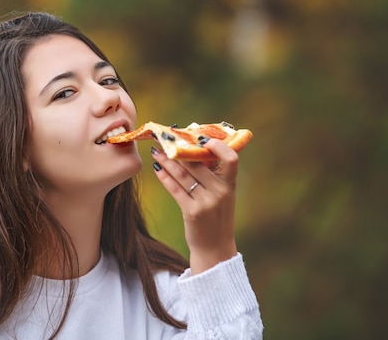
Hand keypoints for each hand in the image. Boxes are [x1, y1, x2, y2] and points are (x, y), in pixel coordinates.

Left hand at [151, 138, 238, 273]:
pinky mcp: (192, 212)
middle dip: (179, 149)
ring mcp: (206, 202)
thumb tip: (193, 150)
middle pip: (196, 164)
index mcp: (230, 184)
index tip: (202, 138)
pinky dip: (165, 177)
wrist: (215, 249)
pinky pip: (175, 190)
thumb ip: (213, 176)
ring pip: (183, 175)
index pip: (231, 159)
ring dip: (167, 161)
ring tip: (156, 151)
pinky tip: (157, 169)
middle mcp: (220, 192)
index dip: (218, 147)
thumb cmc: (217, 217)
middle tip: (165, 138)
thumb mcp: (222, 196)